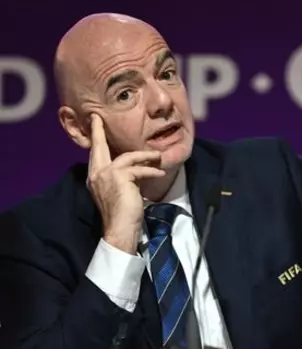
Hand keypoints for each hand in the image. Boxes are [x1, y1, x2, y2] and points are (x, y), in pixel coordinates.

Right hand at [87, 114, 164, 253]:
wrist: (120, 230)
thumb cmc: (123, 214)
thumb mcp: (120, 191)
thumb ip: (122, 177)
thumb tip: (135, 167)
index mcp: (95, 177)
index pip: (95, 154)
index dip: (95, 137)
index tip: (95, 121)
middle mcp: (97, 174)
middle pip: (100, 147)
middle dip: (100, 131)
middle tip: (99, 118)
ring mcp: (107, 175)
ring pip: (128, 157)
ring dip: (146, 156)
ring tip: (158, 157)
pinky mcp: (121, 177)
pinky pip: (140, 169)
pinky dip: (152, 171)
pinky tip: (160, 173)